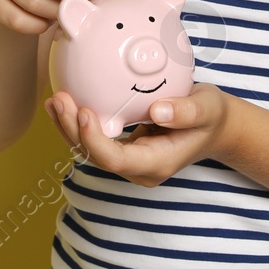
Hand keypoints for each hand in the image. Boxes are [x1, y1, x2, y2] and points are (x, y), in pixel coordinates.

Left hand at [45, 83, 231, 187]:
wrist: (214, 127)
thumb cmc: (211, 117)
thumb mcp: (208, 109)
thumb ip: (187, 112)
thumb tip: (158, 111)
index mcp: (157, 163)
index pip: (117, 161)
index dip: (95, 140)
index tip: (84, 111)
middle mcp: (138, 168)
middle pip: (96, 157)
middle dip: (72, 131)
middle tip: (59, 99)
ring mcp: (129, 161)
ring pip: (89, 150)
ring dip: (68, 127)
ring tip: (53, 100)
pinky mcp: (122, 148)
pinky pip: (93, 140)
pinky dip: (76, 123)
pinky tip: (63, 102)